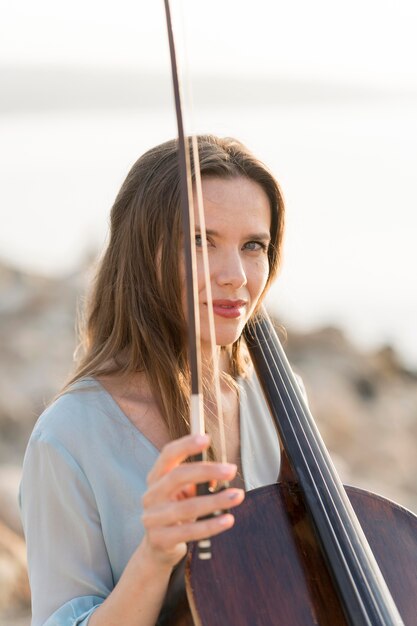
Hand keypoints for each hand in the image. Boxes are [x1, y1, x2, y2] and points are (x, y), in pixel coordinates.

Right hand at [140, 433, 244, 569]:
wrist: (158, 548)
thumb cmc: (177, 511)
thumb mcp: (184, 493)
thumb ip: (199, 481)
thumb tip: (221, 472)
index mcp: (156, 477)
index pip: (168, 455)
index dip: (186, 445)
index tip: (207, 438)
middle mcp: (151, 495)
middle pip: (177, 476)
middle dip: (207, 471)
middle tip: (231, 469)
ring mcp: (152, 518)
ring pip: (186, 507)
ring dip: (215, 501)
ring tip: (237, 496)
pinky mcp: (159, 539)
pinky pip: (189, 531)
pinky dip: (211, 525)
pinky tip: (228, 519)